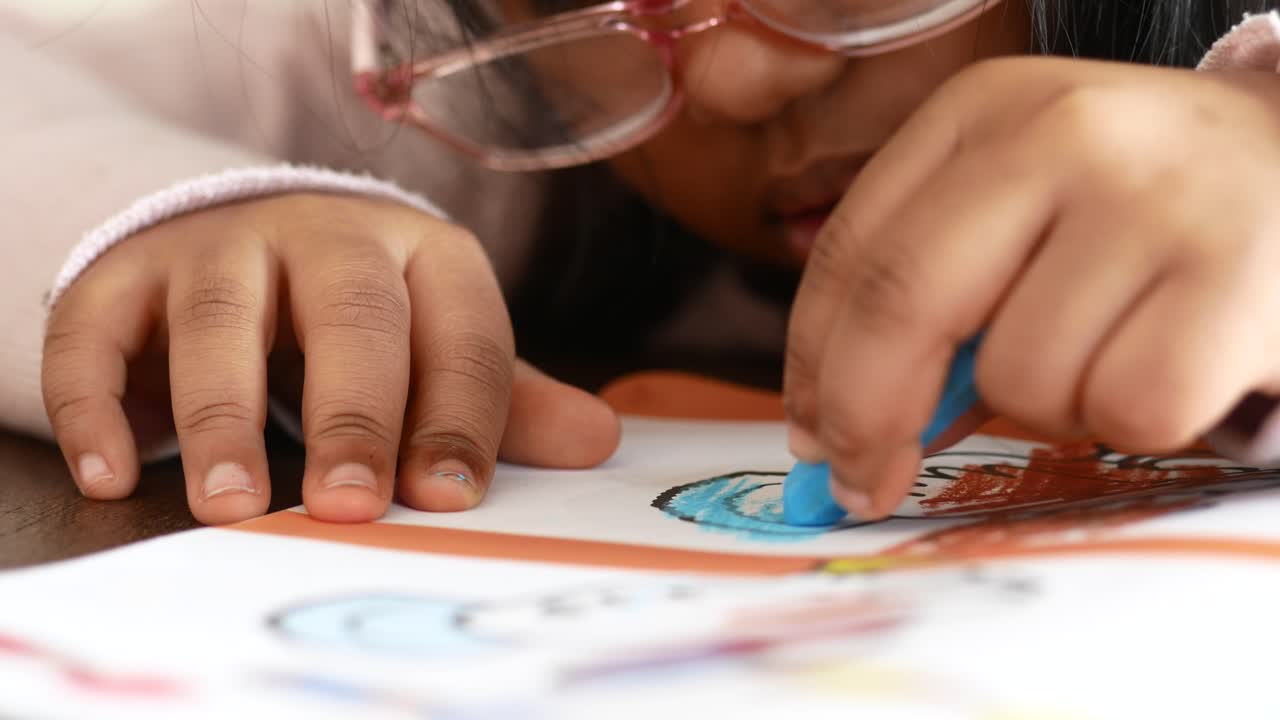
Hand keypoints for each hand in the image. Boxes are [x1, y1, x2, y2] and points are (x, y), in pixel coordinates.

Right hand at [43, 193, 619, 524]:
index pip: (460, 333)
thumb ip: (503, 401)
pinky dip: (100, 400)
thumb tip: (597, 442)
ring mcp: (222, 245)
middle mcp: (327, 234)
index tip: (447, 498)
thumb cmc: (366, 318)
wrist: (247, 238)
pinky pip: (101, 327)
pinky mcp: (129, 273)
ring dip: (223, 415)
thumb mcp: (439, 344)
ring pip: (220, 316)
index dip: (458, 416)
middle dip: (353, 414)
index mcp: (425, 255)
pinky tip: (117, 472)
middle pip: (350, 315)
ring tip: (232, 504)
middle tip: (348, 505)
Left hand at [784, 56, 1279, 518]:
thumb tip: (843, 431)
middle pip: (902, 304)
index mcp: (986, 111)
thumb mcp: (1028, 214)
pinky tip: (1175, 363)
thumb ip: (936, 297)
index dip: (812, 365)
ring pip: (1023, 378)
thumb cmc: (1144, 214)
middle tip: (863, 484)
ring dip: (1051, 408)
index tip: (812, 438)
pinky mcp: (1234, 273)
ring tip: (1111, 352)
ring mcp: (1149, 196)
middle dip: (866, 419)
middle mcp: (1061, 132)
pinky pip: (1126, 409)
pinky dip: (1137, 418)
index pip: (853, 252)